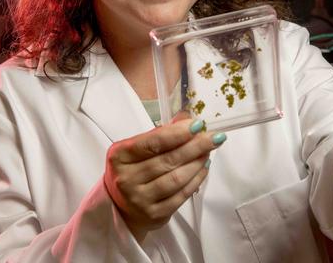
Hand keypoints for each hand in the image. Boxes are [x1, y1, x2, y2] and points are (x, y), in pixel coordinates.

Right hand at [103, 118, 224, 240]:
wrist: (121, 207)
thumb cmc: (132, 171)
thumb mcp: (137, 148)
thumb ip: (161, 133)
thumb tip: (187, 117)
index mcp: (119, 156)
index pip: (152, 142)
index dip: (177, 133)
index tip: (197, 125)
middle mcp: (126, 179)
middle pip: (168, 160)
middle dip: (195, 146)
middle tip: (213, 137)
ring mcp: (140, 199)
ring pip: (177, 178)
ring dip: (197, 162)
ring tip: (208, 151)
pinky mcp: (155, 214)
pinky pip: (181, 195)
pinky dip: (196, 179)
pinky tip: (203, 168)